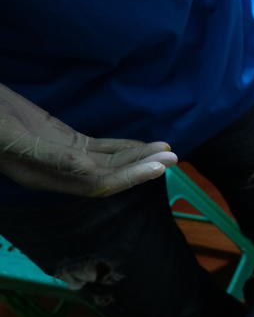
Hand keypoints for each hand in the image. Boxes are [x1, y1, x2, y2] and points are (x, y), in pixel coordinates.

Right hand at [0, 83, 176, 195]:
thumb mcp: (8, 133)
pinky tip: (145, 145)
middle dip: (141, 168)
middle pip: (107, 175)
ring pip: (106, 161)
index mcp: (41, 174)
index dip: (127, 177)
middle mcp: (54, 171)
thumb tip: (80, 165)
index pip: (95, 183)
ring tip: (169, 151)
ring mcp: (59, 153)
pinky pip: (98, 148)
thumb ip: (45, 153)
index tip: (156, 168)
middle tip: (174, 158)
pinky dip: (123, 146)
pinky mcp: (61, 137)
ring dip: (138, 158)